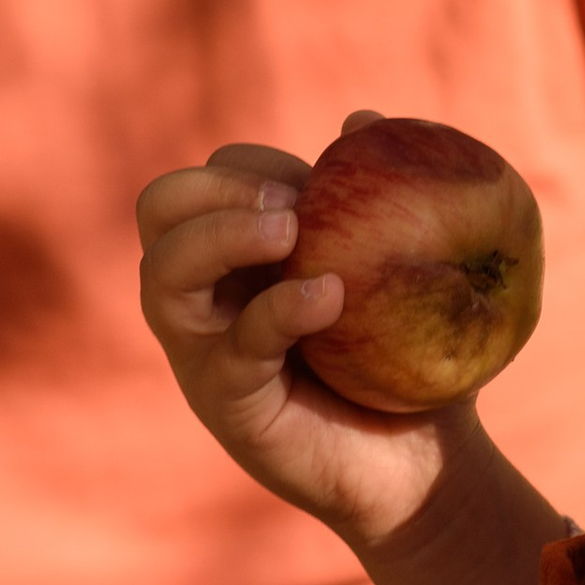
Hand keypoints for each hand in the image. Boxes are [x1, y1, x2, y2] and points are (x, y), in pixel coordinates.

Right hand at [136, 119, 482, 559]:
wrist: (427, 464)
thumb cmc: (412, 358)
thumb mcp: (404, 266)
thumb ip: (385, 193)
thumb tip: (364, 120)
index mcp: (235, 260)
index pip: (205, 182)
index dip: (250, 165)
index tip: (318, 178)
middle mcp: (206, 300)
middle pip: (157, 213)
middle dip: (212, 189)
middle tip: (287, 204)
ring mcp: (207, 354)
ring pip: (163, 275)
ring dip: (221, 236)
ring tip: (290, 229)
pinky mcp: (230, 405)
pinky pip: (233, 346)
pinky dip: (277, 309)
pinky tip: (330, 297)